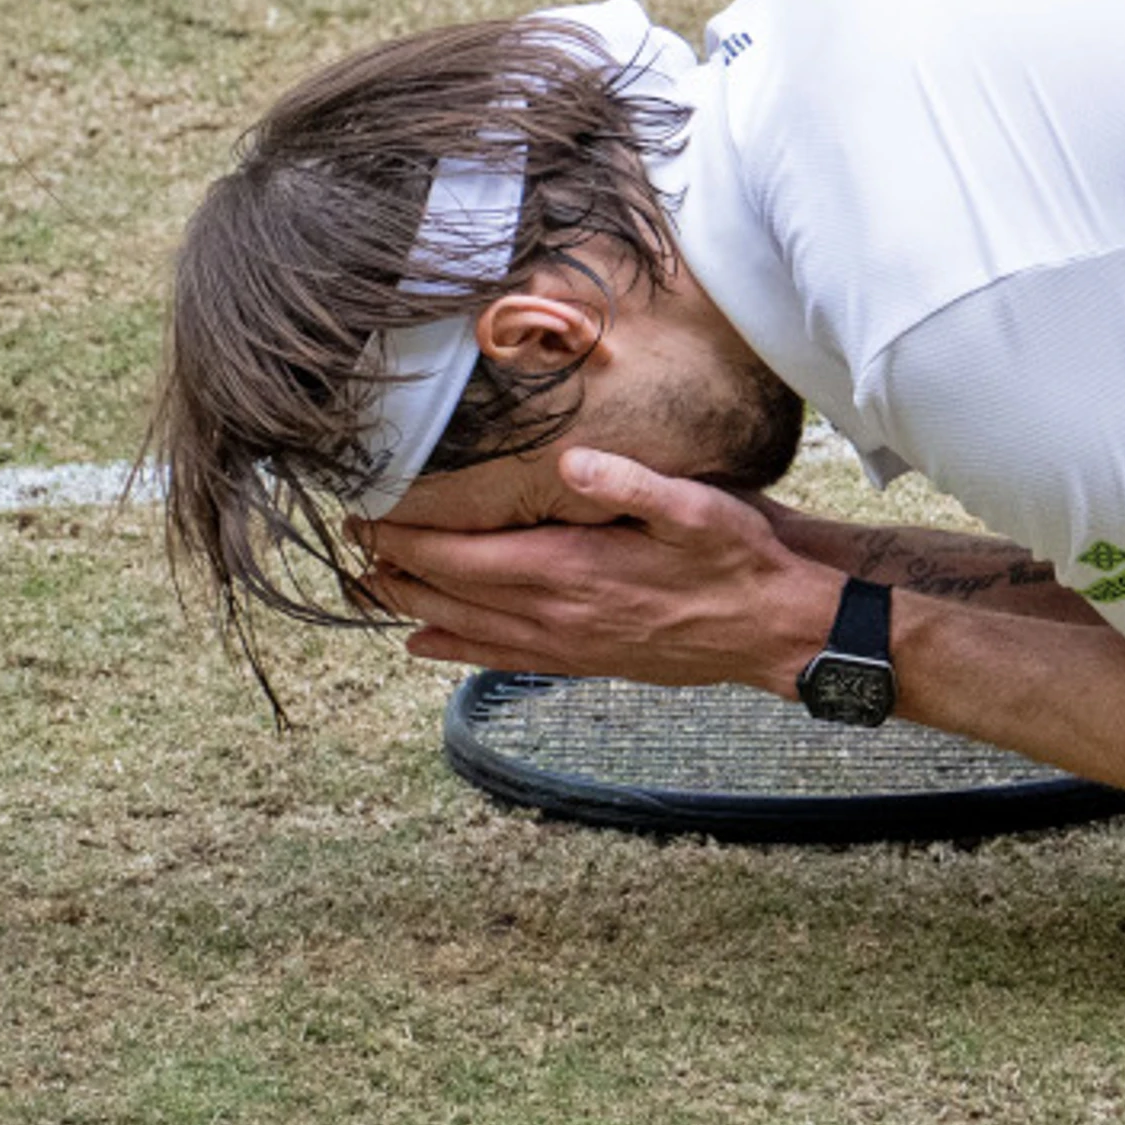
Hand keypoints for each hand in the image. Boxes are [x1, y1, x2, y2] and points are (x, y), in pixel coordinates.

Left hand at [359, 449, 841, 691]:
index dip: (404, 537)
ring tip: (364, 582)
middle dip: (390, 565)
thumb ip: (631, 484)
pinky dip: (451, 649)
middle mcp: (555, 615)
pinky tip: (421, 643)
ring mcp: (565, 645)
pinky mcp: (581, 662)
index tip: (363, 514)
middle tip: (347, 538)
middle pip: (447, 593)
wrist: (776, 629)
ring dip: (408, 603)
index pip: (461, 555)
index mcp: (571, 571)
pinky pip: (497, 658)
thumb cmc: (739, 560)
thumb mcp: (699, 509)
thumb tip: (569, 462)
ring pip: (463, 628)